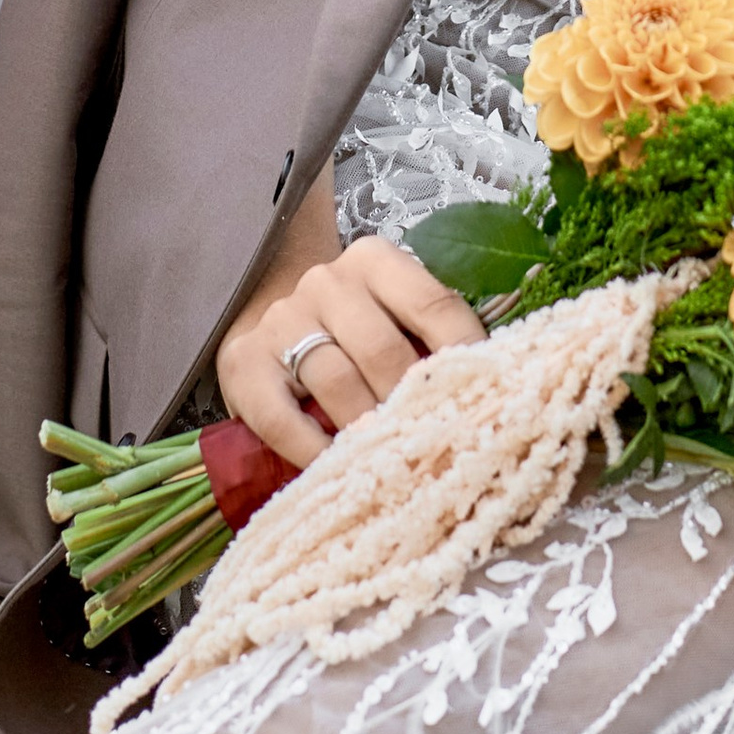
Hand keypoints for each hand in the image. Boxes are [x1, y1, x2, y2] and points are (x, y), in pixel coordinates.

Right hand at [216, 235, 484, 465]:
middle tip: (441, 451)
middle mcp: (327, 282)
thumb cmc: (352, 326)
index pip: (434, 304)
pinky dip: (311, 450)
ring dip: (368, 432)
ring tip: (394, 468)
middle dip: (414, 406)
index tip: (489, 398)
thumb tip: (490, 392)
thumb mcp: (391, 313)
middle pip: (384, 350)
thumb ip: (430, 340)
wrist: (269, 316)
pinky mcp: (243, 363)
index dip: (465, 353)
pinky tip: (335, 471)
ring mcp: (282, 320)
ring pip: (337, 383)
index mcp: (376, 261)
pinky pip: (280, 416)